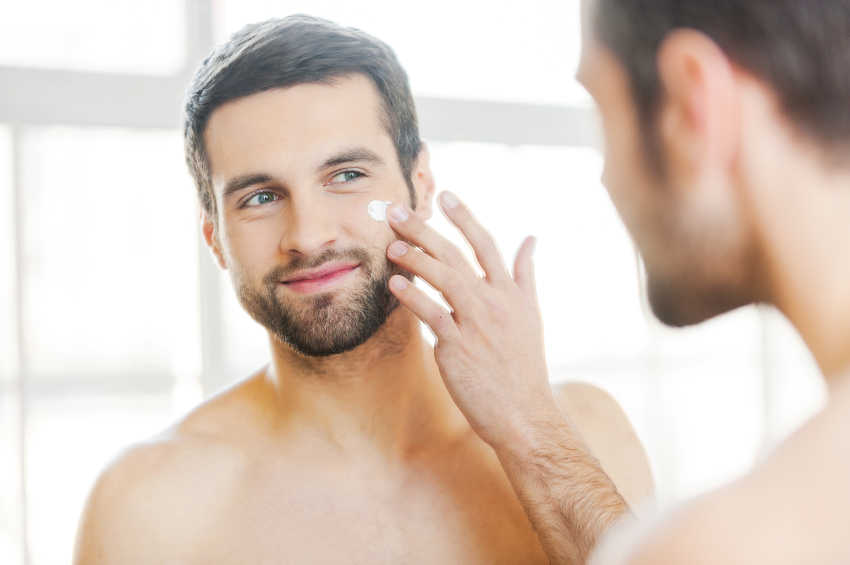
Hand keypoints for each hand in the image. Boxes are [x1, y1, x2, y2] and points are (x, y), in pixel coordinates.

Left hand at [385, 191, 562, 446]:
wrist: (524, 413)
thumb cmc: (524, 366)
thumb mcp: (531, 315)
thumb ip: (524, 275)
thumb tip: (530, 239)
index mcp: (512, 293)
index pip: (486, 244)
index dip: (465, 218)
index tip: (445, 196)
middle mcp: (495, 302)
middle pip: (456, 255)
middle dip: (423, 229)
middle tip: (395, 211)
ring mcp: (477, 324)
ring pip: (444, 279)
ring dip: (415, 258)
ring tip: (391, 245)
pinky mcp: (459, 347)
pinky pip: (432, 314)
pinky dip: (413, 296)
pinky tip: (395, 284)